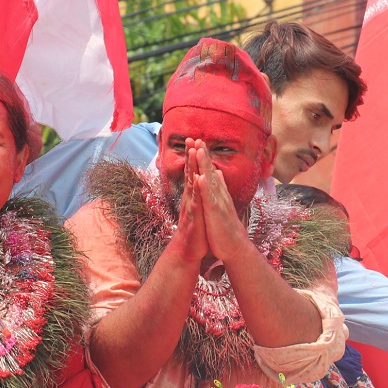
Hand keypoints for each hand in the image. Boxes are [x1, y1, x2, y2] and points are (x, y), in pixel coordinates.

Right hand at [170, 139, 208, 263]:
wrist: (188, 249)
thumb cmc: (195, 229)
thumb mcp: (198, 209)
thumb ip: (198, 195)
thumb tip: (198, 182)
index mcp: (193, 195)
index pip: (193, 172)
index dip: (194, 157)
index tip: (195, 141)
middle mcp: (190, 197)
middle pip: (190, 172)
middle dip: (190, 155)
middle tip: (191, 138)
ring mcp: (191, 205)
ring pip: (191, 182)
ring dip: (191, 167)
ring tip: (192, 152)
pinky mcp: (194, 215)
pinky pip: (195, 200)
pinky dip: (196, 189)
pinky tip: (197, 179)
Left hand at [193, 142, 251, 261]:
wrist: (235, 247)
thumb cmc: (226, 227)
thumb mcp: (222, 205)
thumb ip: (220, 188)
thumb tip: (218, 173)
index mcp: (218, 194)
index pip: (211, 172)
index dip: (205, 158)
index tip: (198, 142)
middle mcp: (220, 196)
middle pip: (211, 172)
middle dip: (204, 155)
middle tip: (198, 138)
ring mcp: (218, 204)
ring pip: (210, 181)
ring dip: (205, 166)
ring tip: (198, 151)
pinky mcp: (216, 214)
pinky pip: (209, 200)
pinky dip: (205, 188)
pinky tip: (200, 178)